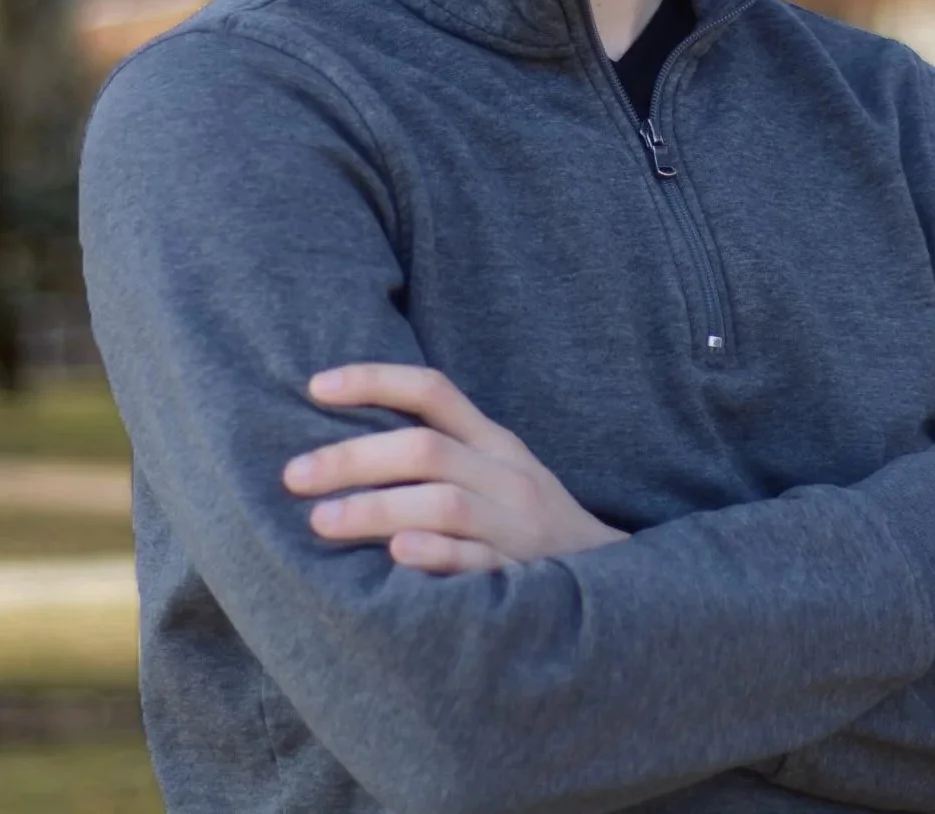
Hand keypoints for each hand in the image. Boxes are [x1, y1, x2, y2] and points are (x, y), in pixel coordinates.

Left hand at [283, 363, 628, 573]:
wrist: (613, 581)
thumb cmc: (527, 522)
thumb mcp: (496, 472)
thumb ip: (442, 451)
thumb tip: (346, 440)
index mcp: (494, 442)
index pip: (434, 392)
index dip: (375, 380)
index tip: (315, 388)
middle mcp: (505, 475)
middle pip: (426, 449)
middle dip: (354, 458)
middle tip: (294, 476)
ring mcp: (515, 526)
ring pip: (444, 504)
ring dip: (378, 509)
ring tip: (322, 521)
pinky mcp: (521, 577)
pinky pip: (476, 564)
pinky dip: (436, 556)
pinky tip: (396, 556)